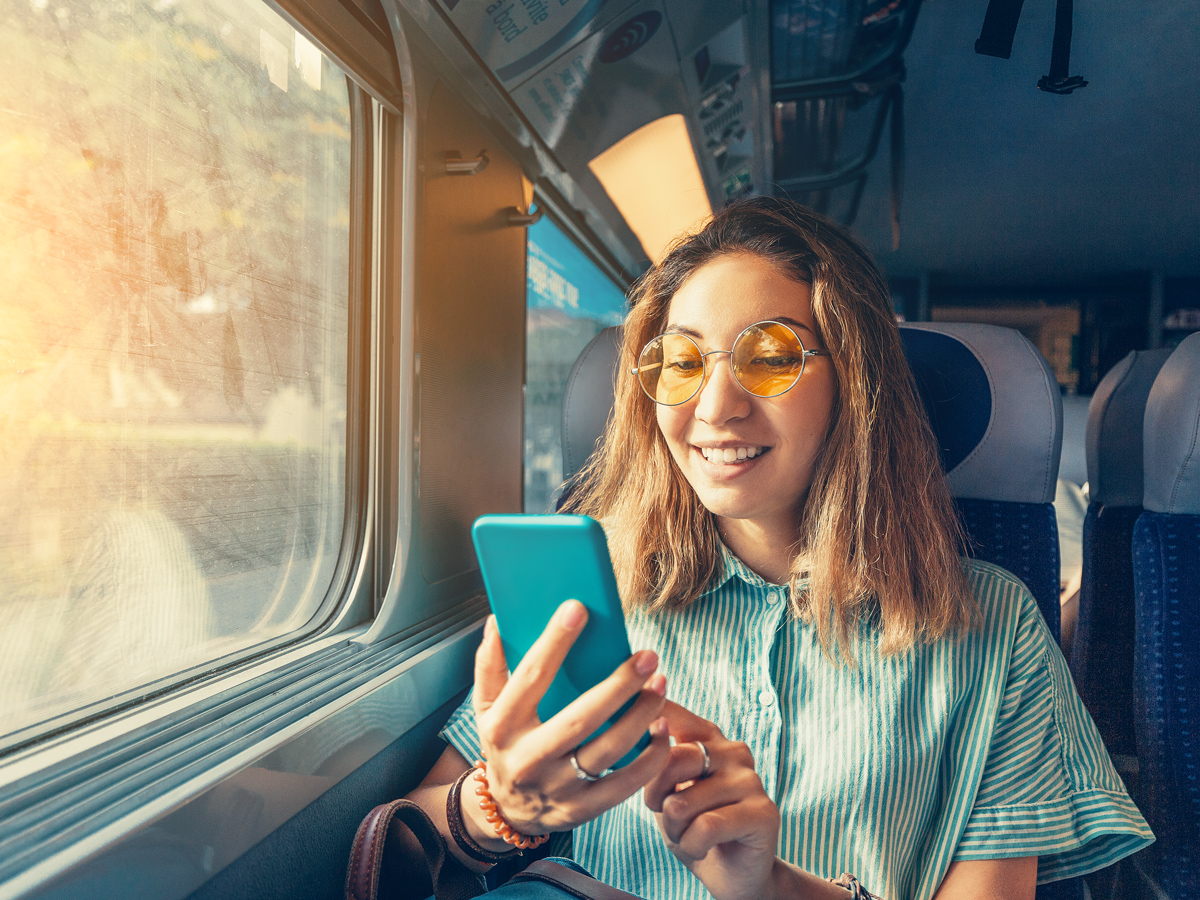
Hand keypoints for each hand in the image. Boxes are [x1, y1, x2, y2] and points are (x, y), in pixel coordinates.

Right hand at [468, 603, 670, 841]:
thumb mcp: (485, 708)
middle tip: (647, 656)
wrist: (505, 812)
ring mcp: (556, 788)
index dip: (554, 642)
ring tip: (660, 684)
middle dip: (619, 685)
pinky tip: (661, 728)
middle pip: (580, 719)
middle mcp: (527, 759)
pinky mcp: (582, 810)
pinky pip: (623, 784)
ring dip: (641, 716)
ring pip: (608, 751)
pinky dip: (648, 758)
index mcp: (502, 726)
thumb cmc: (504, 745)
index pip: (530, 677)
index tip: (579, 609)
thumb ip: (490, 666)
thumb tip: (497, 622)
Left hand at [644, 702, 780, 899]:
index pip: (669, 714)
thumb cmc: (693, 827)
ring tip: (690, 834)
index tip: (633, 729)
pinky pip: (706, 827)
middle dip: (654, 798)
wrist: (730, 874)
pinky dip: (692, 845)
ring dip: (675, 830)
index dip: (645, 722)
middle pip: (670, 760)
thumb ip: (655, 760)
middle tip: (668, 816)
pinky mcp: (764, 812)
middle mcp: (733, 750)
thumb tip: (640, 725)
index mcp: (708, 737)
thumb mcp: (664, 791)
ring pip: (682, 802)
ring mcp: (751, 779)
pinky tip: (703, 847)